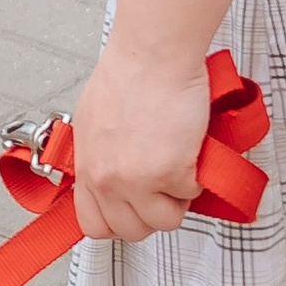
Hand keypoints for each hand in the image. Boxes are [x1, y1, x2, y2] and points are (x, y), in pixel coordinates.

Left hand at [70, 39, 215, 244]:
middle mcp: (108, 179)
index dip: (118, 221)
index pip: (93, 224)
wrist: (153, 56)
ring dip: (177, 200)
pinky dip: (197, 176)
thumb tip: (114, 175)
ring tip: (177, 167)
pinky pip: (191, 195)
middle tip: (162, 187)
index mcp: (87, 166)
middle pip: (131, 230)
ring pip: (165, 221)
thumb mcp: (93, 123)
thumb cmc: (128, 75)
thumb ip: (101, 157)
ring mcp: (137, 180)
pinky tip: (188, 150)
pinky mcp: (170, 173)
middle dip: (152, 213)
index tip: (132, 210)